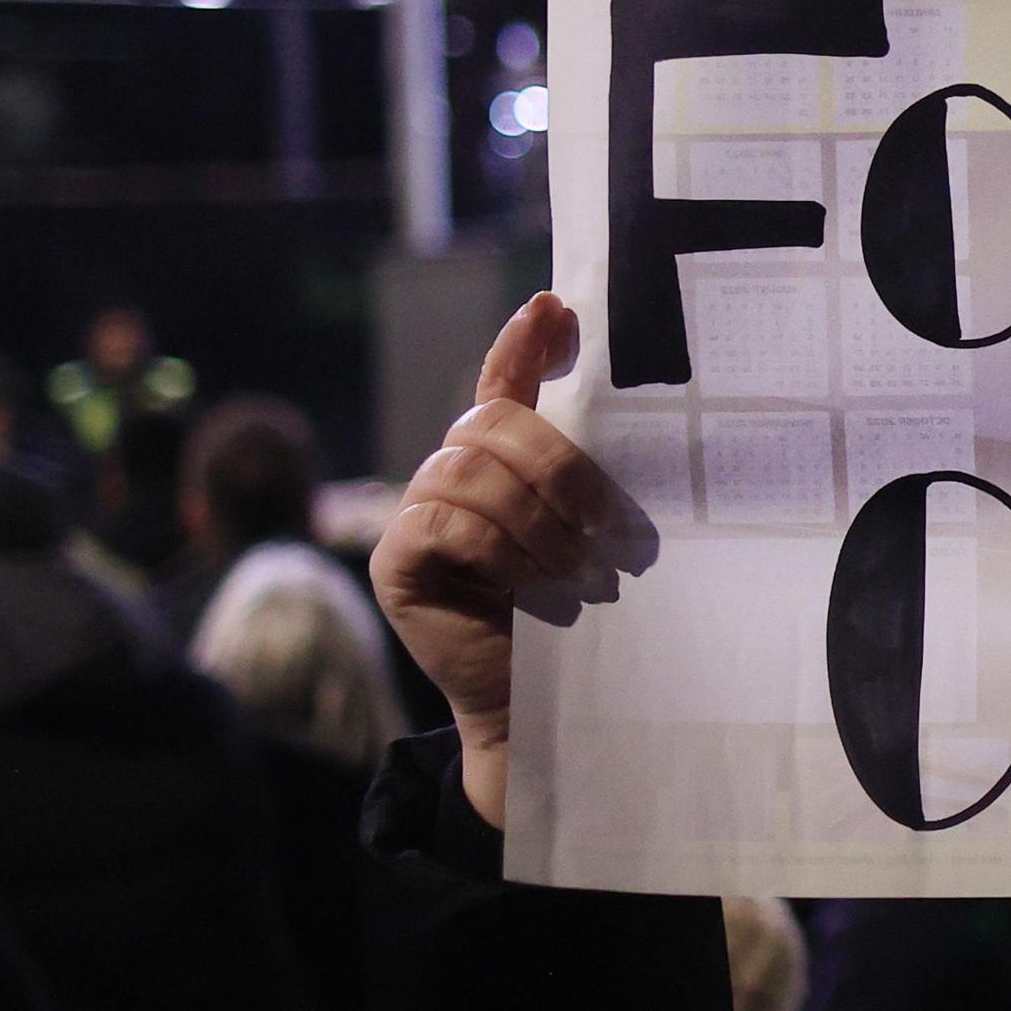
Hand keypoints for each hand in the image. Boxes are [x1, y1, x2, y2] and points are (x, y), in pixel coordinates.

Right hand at [370, 293, 625, 827]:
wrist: (543, 705)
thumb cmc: (577, 615)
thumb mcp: (592, 530)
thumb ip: (589, 467)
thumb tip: (615, 402)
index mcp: (499, 459)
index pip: (503, 380)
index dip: (522, 341)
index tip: (555, 305)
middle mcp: (451, 472)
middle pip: (492, 422)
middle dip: (559, 466)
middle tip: (609, 526)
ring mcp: (416, 513)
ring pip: (472, 471)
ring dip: (536, 521)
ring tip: (578, 571)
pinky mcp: (395, 560)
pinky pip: (444, 521)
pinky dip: (496, 547)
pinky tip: (530, 583)